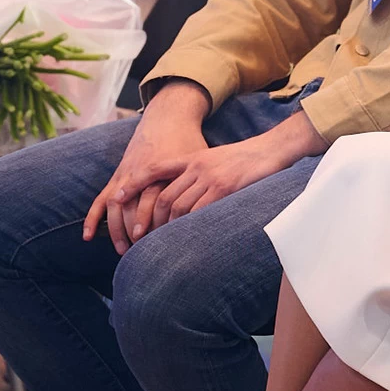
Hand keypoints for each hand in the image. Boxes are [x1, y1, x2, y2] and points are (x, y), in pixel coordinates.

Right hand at [83, 82, 210, 252]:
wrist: (169, 117)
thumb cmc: (189, 142)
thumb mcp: (199, 160)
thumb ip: (205, 183)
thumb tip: (220, 210)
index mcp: (163, 171)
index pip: (155, 202)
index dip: (154, 224)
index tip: (157, 242)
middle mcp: (140, 173)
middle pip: (133, 207)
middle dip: (135, 231)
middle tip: (139, 253)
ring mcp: (125, 174)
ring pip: (115, 206)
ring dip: (116, 230)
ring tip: (123, 250)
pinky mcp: (118, 176)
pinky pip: (100, 198)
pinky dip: (93, 218)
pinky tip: (88, 237)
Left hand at [148, 110, 324, 229]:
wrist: (272, 148)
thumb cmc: (245, 158)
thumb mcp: (215, 160)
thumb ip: (196, 174)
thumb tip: (181, 197)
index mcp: (192, 158)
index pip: (155, 168)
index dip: (134, 181)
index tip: (117, 195)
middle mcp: (196, 167)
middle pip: (162, 196)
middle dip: (149, 219)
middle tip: (141, 237)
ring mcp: (209, 177)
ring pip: (177, 206)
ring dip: (165, 228)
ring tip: (159, 242)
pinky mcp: (223, 188)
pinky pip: (198, 211)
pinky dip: (186, 226)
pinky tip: (183, 236)